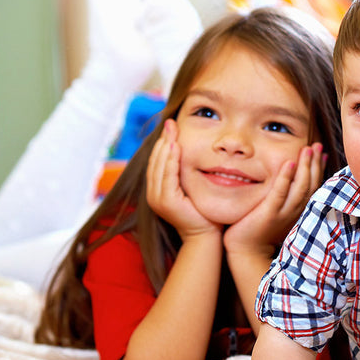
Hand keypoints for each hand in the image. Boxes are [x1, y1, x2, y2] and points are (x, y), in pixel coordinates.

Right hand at [146, 119, 219, 239]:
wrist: (206, 237)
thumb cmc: (204, 213)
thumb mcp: (192, 189)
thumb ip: (186, 174)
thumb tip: (193, 154)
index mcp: (157, 190)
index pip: (158, 161)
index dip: (163, 143)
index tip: (171, 126)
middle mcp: (153, 194)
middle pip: (155, 160)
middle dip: (163, 140)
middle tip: (170, 122)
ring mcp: (157, 199)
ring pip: (159, 166)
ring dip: (166, 146)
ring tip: (172, 129)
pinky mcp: (166, 202)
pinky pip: (167, 176)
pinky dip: (171, 160)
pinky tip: (176, 147)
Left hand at [223, 142, 324, 255]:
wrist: (246, 250)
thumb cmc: (258, 229)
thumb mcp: (277, 212)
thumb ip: (285, 197)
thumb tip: (290, 180)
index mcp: (299, 210)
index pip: (313, 186)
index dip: (319, 169)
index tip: (323, 153)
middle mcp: (296, 211)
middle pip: (311, 184)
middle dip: (315, 163)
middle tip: (318, 145)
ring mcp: (284, 212)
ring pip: (300, 187)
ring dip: (305, 167)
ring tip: (308, 149)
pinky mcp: (270, 213)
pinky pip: (280, 192)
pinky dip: (286, 177)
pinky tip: (289, 163)